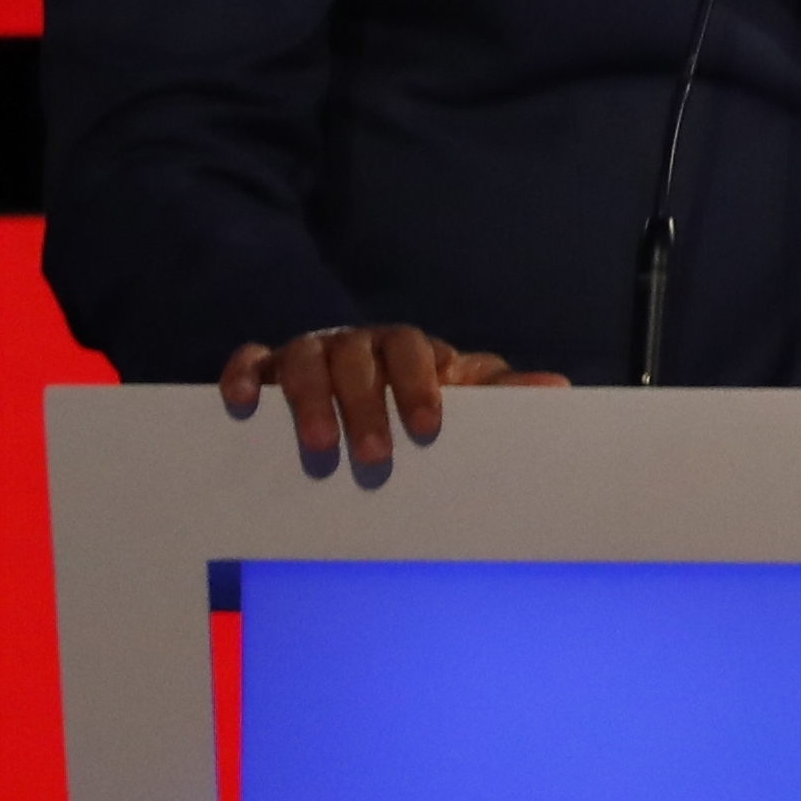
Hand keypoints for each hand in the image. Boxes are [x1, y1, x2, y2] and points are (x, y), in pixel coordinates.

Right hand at [220, 324, 565, 466]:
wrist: (368, 395)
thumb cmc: (421, 398)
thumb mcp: (462, 396)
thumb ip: (502, 394)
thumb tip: (557, 388)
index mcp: (407, 347)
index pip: (415, 351)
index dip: (420, 384)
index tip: (429, 426)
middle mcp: (357, 343)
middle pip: (357, 359)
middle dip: (365, 406)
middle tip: (373, 457)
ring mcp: (310, 351)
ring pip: (304, 359)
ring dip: (310, 400)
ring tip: (320, 447)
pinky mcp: (266, 367)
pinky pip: (250, 361)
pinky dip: (244, 375)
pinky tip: (243, 403)